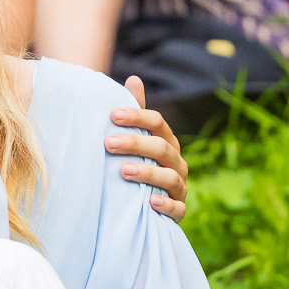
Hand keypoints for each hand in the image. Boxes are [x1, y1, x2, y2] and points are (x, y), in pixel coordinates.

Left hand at [109, 75, 187, 220]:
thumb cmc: (138, 165)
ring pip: (171, 177)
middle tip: (108, 143)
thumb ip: (136, 113)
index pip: (157, 123)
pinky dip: (166, 204)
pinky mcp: (178, 210)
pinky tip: (150, 201)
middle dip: (135, 144)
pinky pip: (177, 208)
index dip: (137, 117)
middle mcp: (177, 163)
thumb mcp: (136, 139)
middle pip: (162, 148)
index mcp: (167, 141)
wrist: (145, 206)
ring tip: (123, 170)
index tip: (112, 115)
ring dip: (147, 173)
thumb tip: (133, 78)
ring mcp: (179, 187)